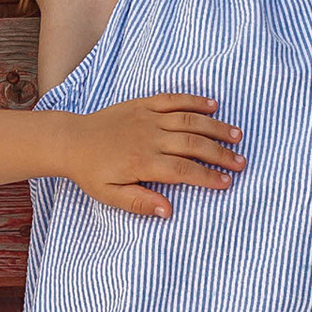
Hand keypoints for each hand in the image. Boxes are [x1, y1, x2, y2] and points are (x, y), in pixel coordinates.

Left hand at [60, 92, 242, 217]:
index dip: (207, 176)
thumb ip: (139, 203)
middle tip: (241, 162)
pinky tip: (213, 105)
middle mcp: (149, 138)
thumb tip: (168, 211)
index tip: (227, 183)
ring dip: (215, 127)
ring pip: (188, 120)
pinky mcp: (143, 104)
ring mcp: (147, 118)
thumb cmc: (91, 172)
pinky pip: (172, 100)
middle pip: (192, 144)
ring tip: (236, 135)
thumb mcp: (109, 195)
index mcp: (142, 162)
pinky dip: (194, 101)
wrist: (71, 141)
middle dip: (220, 153)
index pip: (183, 170)